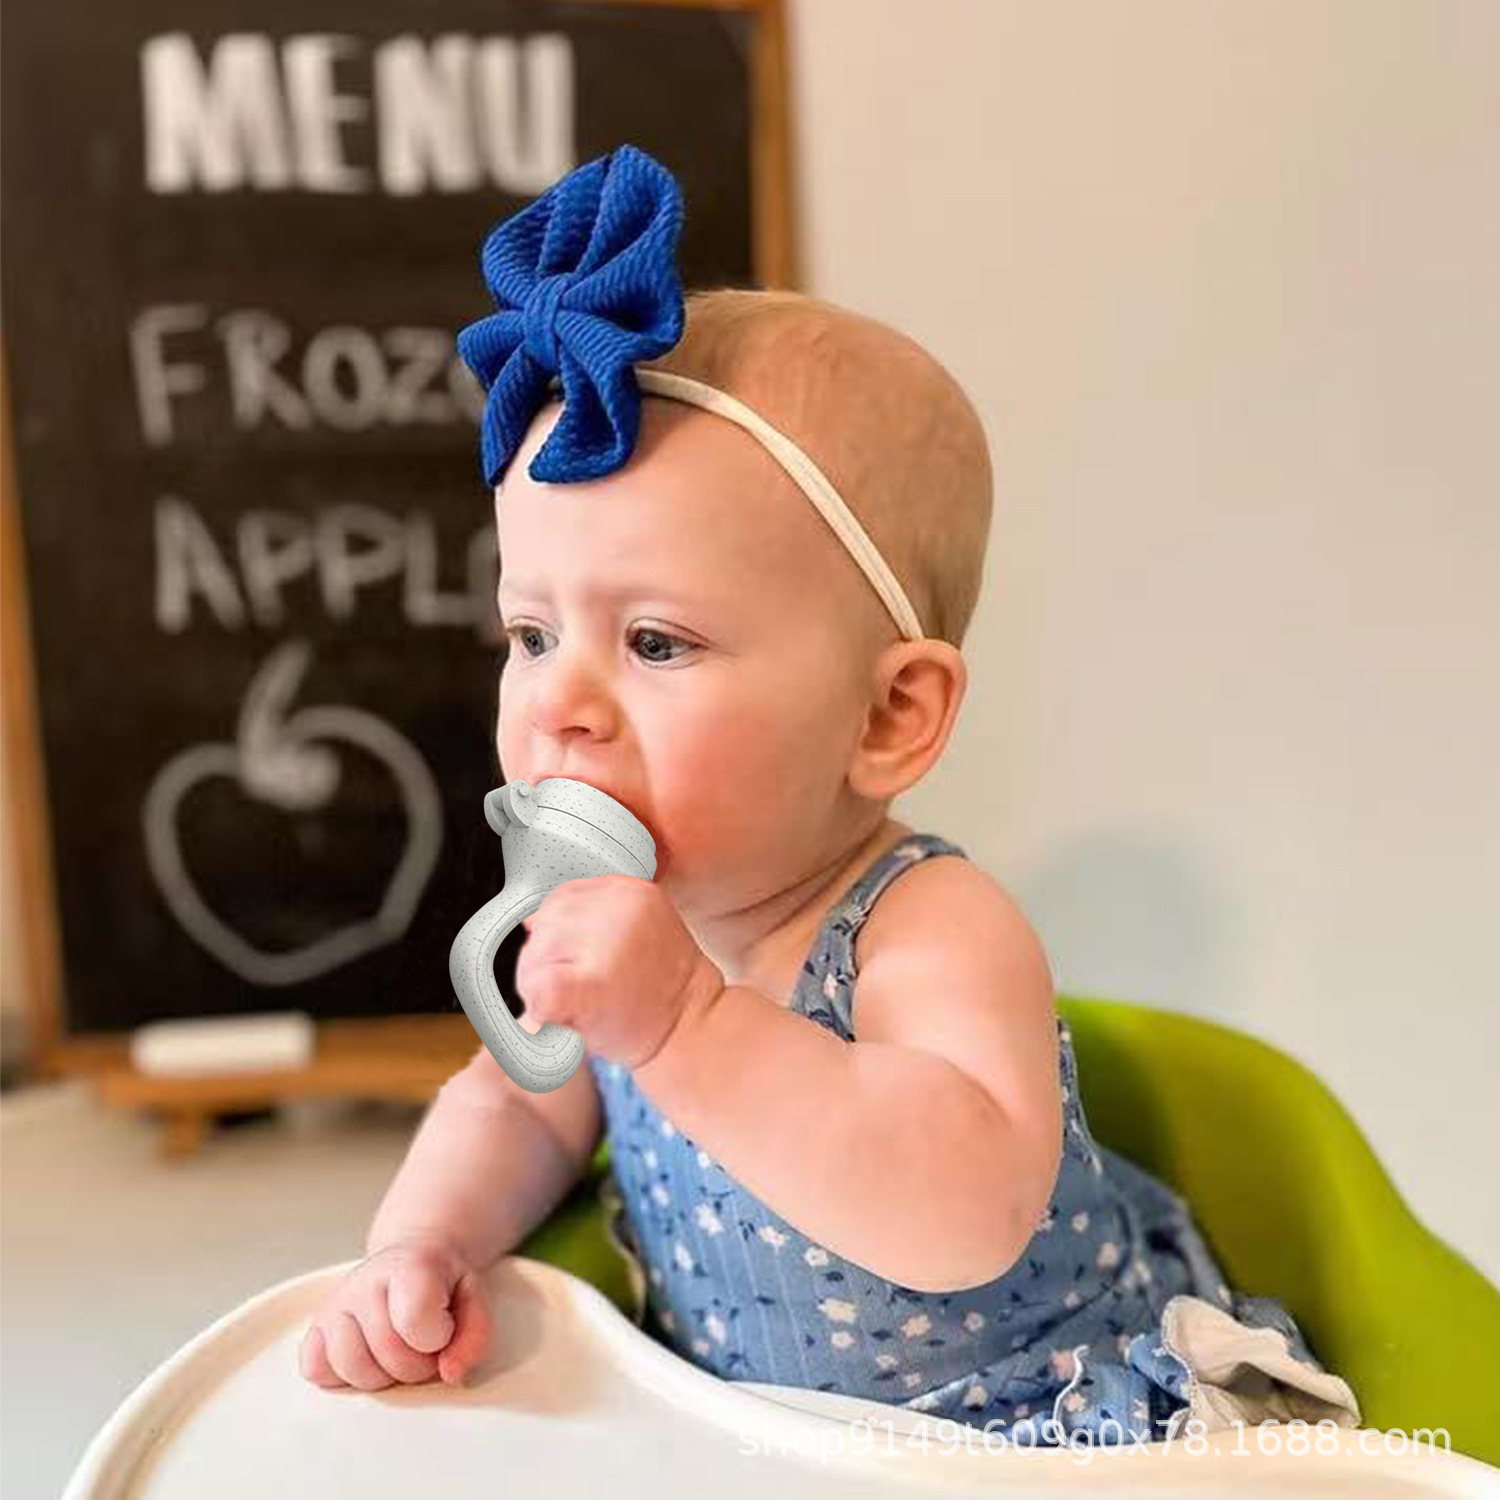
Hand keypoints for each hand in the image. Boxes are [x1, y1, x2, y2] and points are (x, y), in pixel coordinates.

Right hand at [298, 1235, 491, 1390]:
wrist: (406, 1263)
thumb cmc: (440, 1285)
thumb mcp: (473, 1298)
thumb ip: (475, 1336)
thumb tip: (451, 1373)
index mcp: (409, 1266)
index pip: (416, 1320)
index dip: (438, 1338)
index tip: (444, 1328)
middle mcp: (363, 1281)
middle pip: (389, 1353)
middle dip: (417, 1364)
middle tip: (423, 1346)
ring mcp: (334, 1305)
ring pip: (352, 1369)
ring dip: (382, 1375)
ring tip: (396, 1352)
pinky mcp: (313, 1330)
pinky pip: (318, 1372)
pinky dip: (344, 1377)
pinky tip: (367, 1355)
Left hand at [516, 875, 724, 1069]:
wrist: (693, 1032)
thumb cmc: (660, 990)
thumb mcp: (637, 928)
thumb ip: (593, 917)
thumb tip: (530, 921)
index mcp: (628, 890)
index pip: (561, 898)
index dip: (559, 935)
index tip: (581, 962)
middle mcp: (618, 908)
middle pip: (544, 924)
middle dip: (546, 960)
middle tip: (580, 991)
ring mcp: (606, 945)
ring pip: (533, 957)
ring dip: (540, 986)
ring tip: (579, 1006)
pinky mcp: (590, 986)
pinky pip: (538, 988)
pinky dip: (540, 1009)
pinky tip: (565, 1019)